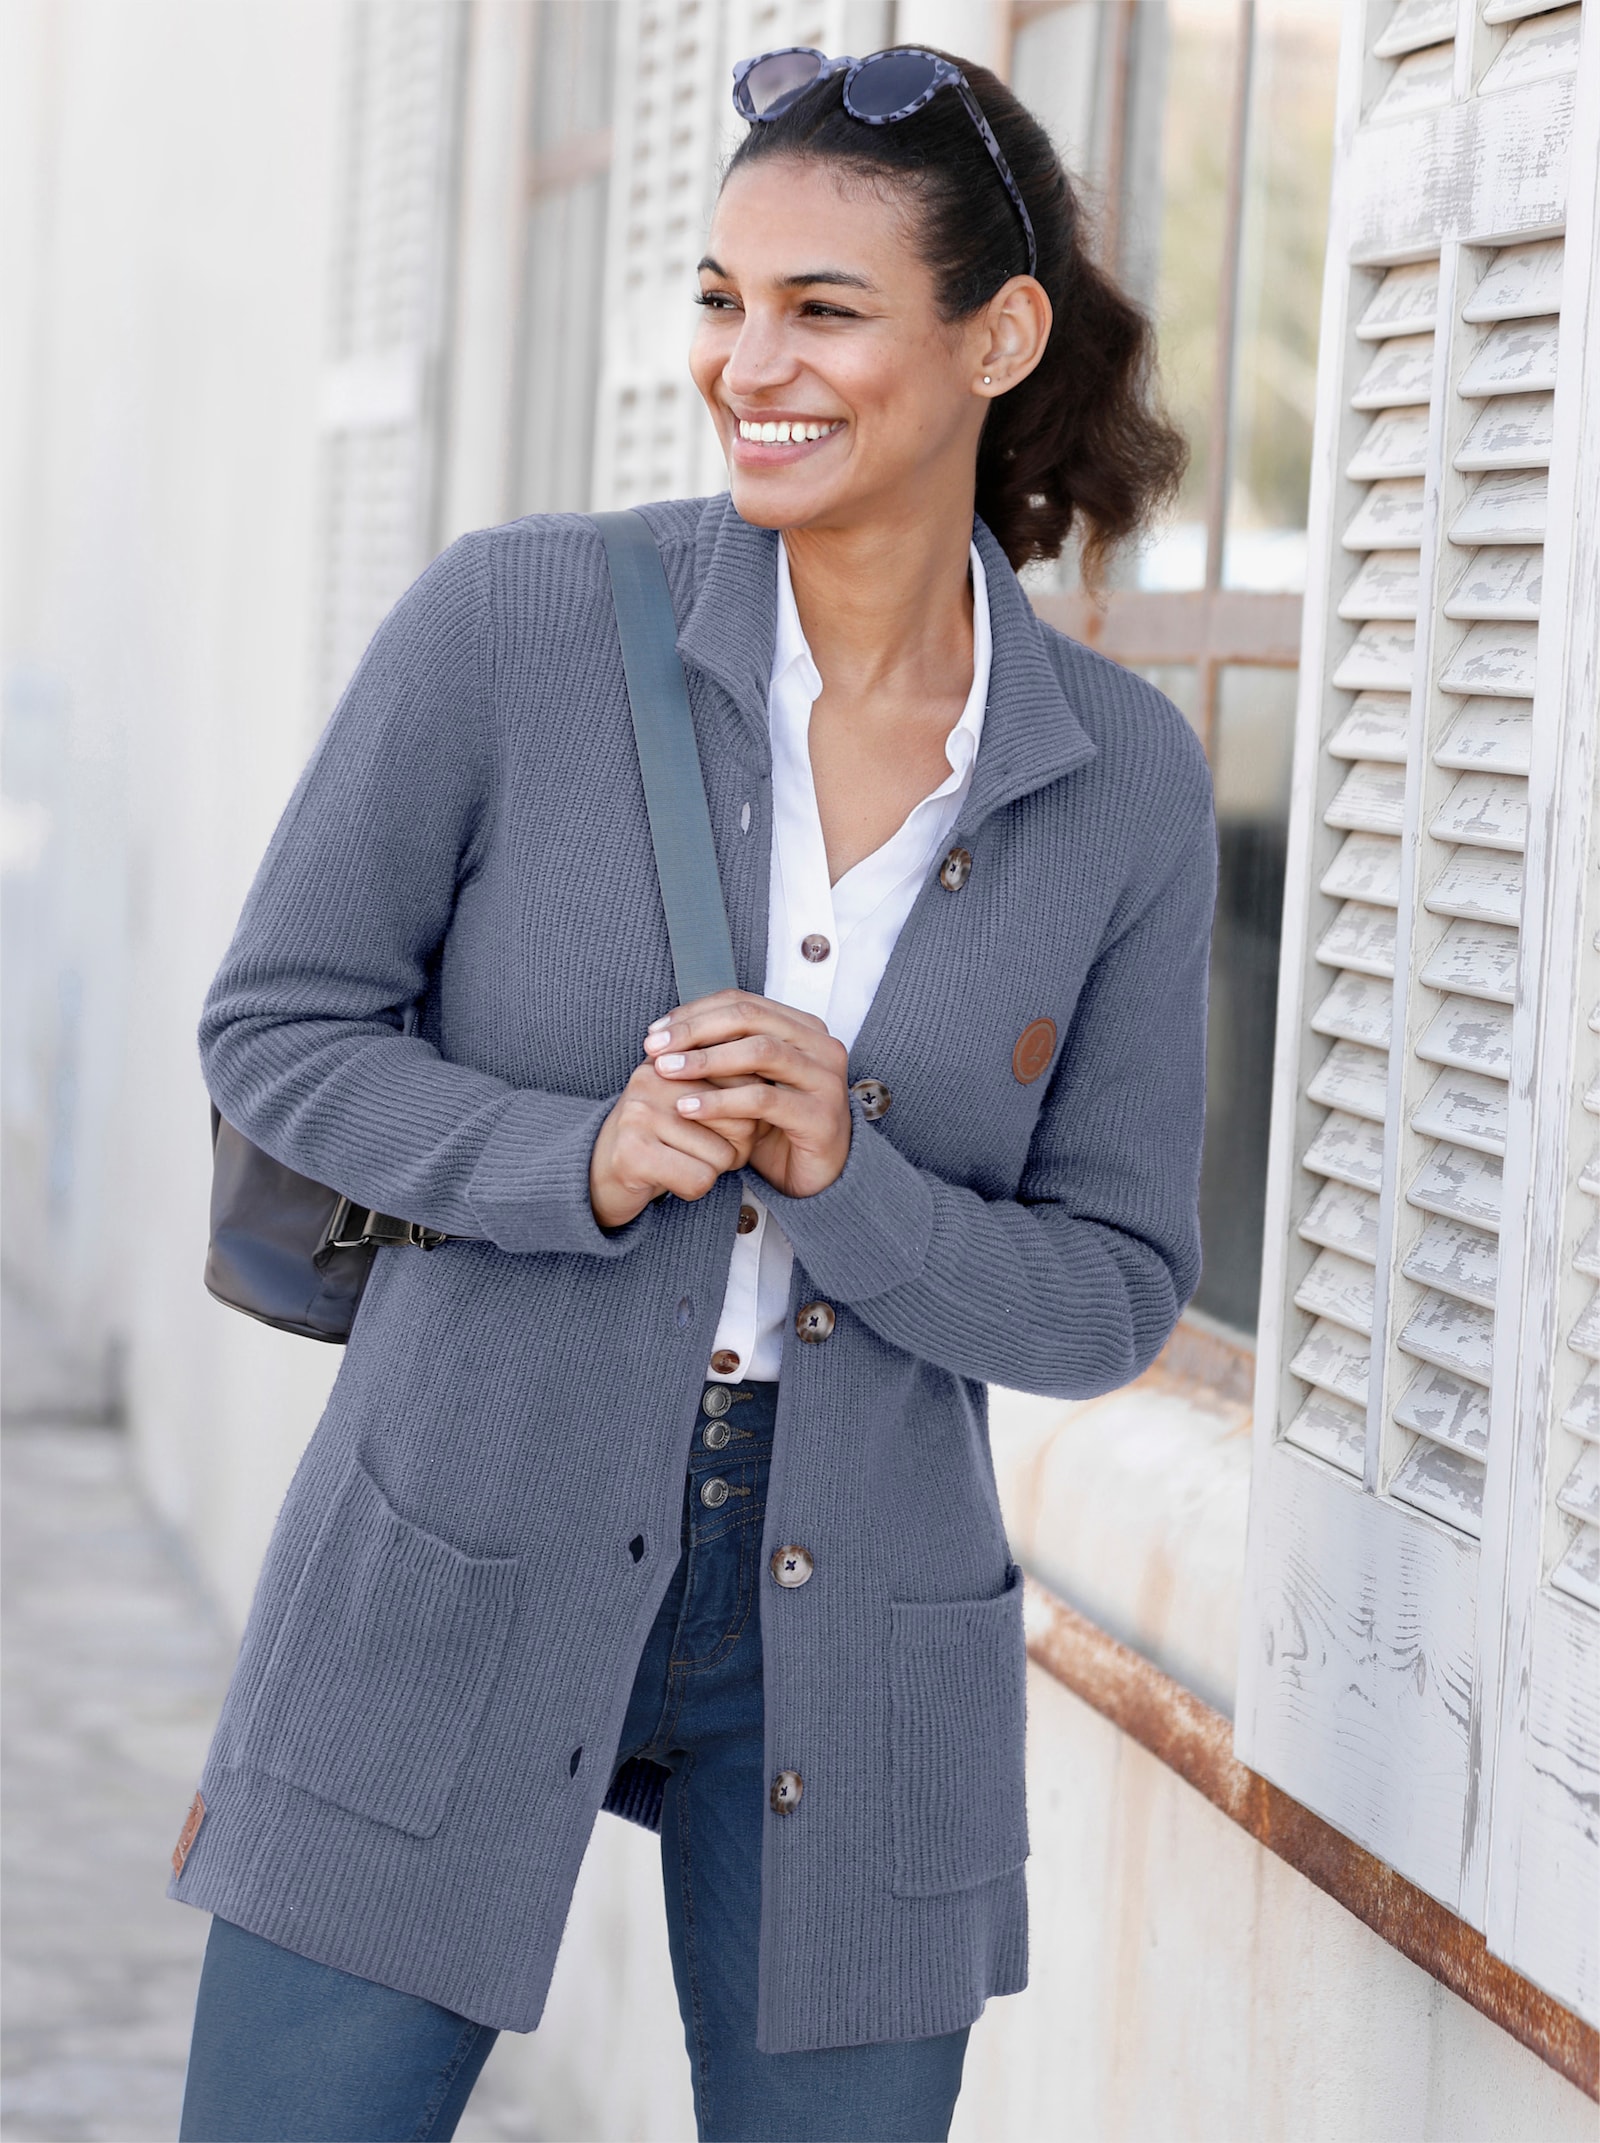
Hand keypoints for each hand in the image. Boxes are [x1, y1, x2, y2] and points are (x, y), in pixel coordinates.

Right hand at [589, 1058, 758, 1229]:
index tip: (721, 1128)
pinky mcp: (633, 1153)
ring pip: (722, 1156)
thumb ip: (729, 1089)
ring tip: (680, 1163)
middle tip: (701, 1152)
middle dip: (734, 1148)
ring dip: (711, 1171)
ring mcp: (640, 1114)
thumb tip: (771, 1092)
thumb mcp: (693, 1105)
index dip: (746, 1117)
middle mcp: (654, 1078)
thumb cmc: (659, 1140)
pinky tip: (670, 1180)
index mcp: (673, 1059)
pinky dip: (694, 1190)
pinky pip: (699, 1179)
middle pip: (740, 1120)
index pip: (745, 1082)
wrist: (596, 1175)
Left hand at [643, 990, 851, 1199]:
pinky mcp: (820, 1115)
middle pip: (749, 1018)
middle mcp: (821, 1046)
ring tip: (667, 1071)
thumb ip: (724, 1052)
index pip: (742, 1002)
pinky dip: (720, 1100)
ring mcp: (825, 1079)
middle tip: (655, 1048)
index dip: (695, 1012)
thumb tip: (666, 1032)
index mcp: (804, 1027)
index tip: (656, 1032)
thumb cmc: (777, 1125)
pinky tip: (688, 1106)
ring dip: (706, 1060)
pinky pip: (763, 1099)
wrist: (816, 1176)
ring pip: (759, 1051)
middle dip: (695, 1030)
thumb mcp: (749, 1080)